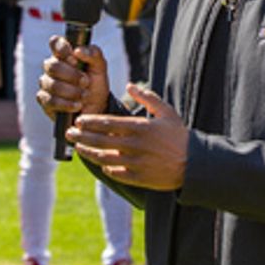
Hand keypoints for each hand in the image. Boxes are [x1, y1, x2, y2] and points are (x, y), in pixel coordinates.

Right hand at [37, 35, 109, 118]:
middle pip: (52, 66)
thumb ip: (94, 54)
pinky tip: (77, 105)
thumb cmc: (95, 83)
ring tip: (84, 95)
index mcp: (65, 55)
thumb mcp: (100, 68)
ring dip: (72, 91)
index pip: (55, 43)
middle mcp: (52, 67)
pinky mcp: (45, 100)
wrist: (97, 107)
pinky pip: (51, 100)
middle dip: (72, 75)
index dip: (62, 48)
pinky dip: (66, 104)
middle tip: (86, 81)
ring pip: (52, 84)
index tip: (74, 58)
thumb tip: (78, 50)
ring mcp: (47, 83)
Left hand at [66, 83, 187, 190]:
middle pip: (101, 141)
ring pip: (104, 158)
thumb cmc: (179, 135)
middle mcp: (135, 146)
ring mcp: (136, 163)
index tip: (79, 120)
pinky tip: (100, 164)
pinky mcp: (139, 178)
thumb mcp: (166, 112)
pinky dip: (106, 168)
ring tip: (78, 148)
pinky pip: (116, 173)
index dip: (90, 122)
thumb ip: (146, 97)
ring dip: (89, 153)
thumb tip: (129, 85)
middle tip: (70, 133)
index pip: (107, 124)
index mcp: (140, 128)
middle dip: (82, 136)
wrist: (194, 163)